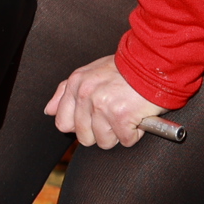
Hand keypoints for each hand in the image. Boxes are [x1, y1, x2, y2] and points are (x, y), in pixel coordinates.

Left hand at [46, 53, 166, 149]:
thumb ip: (66, 92)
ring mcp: (102, 106)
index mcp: (76, 83)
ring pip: (104, 141)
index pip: (63, 122)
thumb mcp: (91, 72)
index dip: (80, 126)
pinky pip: (126, 140)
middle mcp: (85, 94)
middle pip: (84, 137)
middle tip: (115, 116)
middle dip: (101, 132)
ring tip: (127, 114)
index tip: (94, 120)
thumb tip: (49, 110)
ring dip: (119, 133)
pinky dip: (135, 133)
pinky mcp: (121, 116)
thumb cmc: (126, 69)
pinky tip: (138, 117)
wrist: (154, 62)